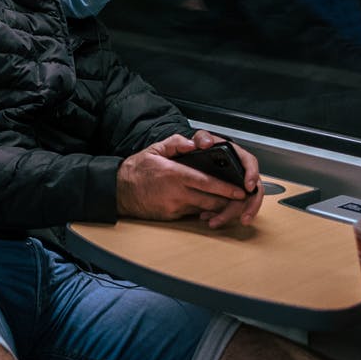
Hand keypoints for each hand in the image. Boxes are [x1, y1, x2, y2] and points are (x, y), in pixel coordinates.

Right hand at [116, 130, 263, 227]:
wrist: (119, 191)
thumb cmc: (138, 170)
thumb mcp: (155, 149)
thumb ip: (176, 143)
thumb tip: (193, 142)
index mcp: (175, 174)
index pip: (207, 183)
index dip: (227, 189)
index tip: (241, 191)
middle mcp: (177, 193)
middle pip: (211, 201)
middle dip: (228, 202)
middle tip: (241, 199)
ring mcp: (174, 207)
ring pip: (204, 209)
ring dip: (217, 208)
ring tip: (228, 203)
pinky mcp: (172, 216)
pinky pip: (193, 213)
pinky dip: (202, 211)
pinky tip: (208, 207)